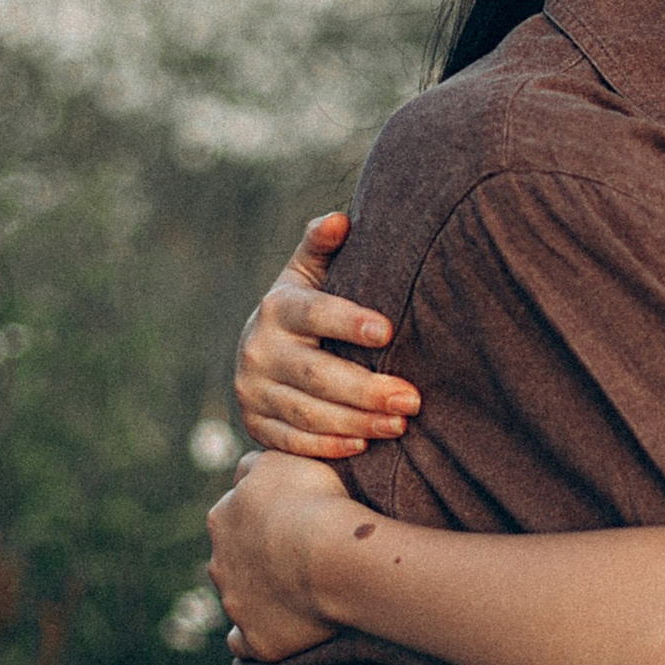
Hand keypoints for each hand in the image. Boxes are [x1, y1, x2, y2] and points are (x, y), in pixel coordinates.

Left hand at [207, 453, 355, 658]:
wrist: (332, 554)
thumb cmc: (314, 501)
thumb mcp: (281, 459)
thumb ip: (256, 462)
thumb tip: (246, 469)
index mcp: (222, 518)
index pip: (234, 516)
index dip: (264, 518)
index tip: (295, 519)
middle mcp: (220, 563)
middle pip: (234, 559)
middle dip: (257, 558)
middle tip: (300, 555)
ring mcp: (235, 604)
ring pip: (239, 599)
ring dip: (261, 595)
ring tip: (301, 591)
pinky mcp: (257, 638)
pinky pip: (245, 643)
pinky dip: (254, 636)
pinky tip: (274, 629)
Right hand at [234, 212, 420, 457]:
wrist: (262, 350)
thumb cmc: (306, 308)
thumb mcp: (310, 273)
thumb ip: (323, 246)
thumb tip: (341, 218)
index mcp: (277, 307)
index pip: (314, 314)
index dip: (348, 322)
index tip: (388, 332)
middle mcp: (258, 349)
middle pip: (315, 374)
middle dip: (366, 389)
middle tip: (412, 398)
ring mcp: (252, 390)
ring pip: (307, 413)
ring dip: (356, 422)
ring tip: (400, 424)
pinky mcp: (254, 423)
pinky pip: (291, 441)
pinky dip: (328, 446)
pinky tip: (365, 445)